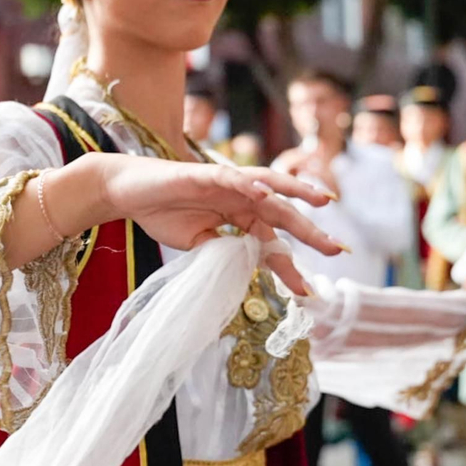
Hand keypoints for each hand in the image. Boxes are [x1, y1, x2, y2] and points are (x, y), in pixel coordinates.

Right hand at [87, 154, 341, 296]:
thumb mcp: (198, 243)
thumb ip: (223, 252)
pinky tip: (270, 195)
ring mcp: (225, 184)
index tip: (308, 291)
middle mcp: (240, 197)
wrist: (128, 193)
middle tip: (337, 249)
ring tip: (323, 201)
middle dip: (310, 231)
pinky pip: (234, 178)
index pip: (271, 242)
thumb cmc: (162, 213)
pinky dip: (253, 185)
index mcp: (240, 215)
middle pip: (281, 214)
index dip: (289, 266)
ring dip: (297, 192)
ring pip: (269, 187)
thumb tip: (245, 270)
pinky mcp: (205, 174)